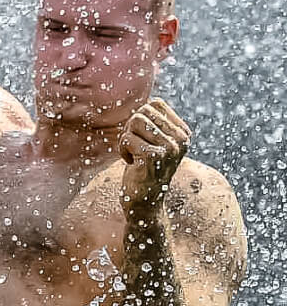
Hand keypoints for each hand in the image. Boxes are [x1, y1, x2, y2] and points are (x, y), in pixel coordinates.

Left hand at [119, 98, 191, 217]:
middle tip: (134, 148)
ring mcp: (169, 148)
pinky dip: (122, 150)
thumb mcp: (154, 143)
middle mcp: (181, 139)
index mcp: (183, 133)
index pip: (156, 104)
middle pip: (144, 111)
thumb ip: (155, 124)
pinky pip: (126, 138)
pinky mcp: (153, 157)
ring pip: (135, 121)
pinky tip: (131, 164)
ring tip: (133, 155)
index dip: (141, 119)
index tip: (142, 139)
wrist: (145, 202)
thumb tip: (149, 103)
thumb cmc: (144, 170)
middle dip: (131, 128)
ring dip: (126, 139)